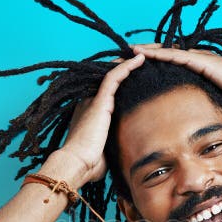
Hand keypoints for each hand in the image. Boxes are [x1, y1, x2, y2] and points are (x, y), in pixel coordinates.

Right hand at [55, 53, 145, 182]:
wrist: (77, 165)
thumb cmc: (89, 165)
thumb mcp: (106, 151)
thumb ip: (116, 144)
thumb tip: (131, 150)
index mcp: (90, 112)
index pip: (108, 91)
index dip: (122, 81)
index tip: (138, 77)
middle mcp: (89, 101)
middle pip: (110, 78)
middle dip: (126, 68)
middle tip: (144, 61)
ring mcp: (93, 99)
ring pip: (113, 74)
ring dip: (129, 63)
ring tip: (145, 55)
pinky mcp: (99, 101)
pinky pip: (114, 77)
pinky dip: (127, 67)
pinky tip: (140, 60)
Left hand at [130, 43, 221, 115]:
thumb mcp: (216, 102)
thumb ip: (203, 104)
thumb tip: (194, 120)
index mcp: (199, 68)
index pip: (172, 62)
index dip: (154, 62)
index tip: (136, 65)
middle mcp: (198, 59)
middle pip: (166, 54)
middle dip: (145, 54)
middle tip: (124, 54)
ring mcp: (200, 58)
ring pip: (167, 51)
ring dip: (147, 51)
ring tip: (127, 50)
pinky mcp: (202, 61)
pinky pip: (175, 55)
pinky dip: (158, 54)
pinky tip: (143, 53)